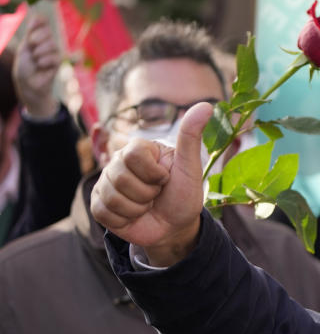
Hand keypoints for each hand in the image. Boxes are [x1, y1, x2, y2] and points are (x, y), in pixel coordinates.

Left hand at [14, 16, 59, 119]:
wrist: (28, 82)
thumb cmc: (24, 65)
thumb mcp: (25, 46)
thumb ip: (33, 32)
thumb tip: (38, 16)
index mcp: (37, 35)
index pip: (43, 21)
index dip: (38, 23)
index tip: (31, 29)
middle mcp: (47, 42)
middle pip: (47, 31)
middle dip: (36, 38)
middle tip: (31, 48)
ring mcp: (54, 52)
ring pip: (52, 44)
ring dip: (40, 52)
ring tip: (35, 60)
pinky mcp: (58, 62)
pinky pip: (55, 57)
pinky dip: (45, 60)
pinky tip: (41, 65)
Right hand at [91, 103, 212, 266]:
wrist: (175, 227)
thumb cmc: (184, 195)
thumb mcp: (190, 168)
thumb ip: (191, 137)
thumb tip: (206, 105)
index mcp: (139, 149)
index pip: (133, 155)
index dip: (153, 174)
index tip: (165, 179)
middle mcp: (118, 162)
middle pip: (121, 177)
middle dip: (146, 193)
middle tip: (156, 195)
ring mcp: (106, 183)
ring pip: (112, 197)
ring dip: (137, 208)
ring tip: (146, 206)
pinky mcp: (98, 204)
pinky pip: (103, 212)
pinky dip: (124, 219)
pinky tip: (133, 216)